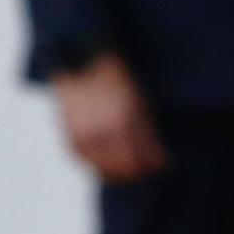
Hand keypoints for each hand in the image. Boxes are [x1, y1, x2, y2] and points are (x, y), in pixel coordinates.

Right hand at [53, 52, 167, 183]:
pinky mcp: (69, 133)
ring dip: (117, 173)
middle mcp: (105, 128)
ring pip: (102, 167)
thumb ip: (146, 128)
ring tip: (127, 173)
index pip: (144, 154)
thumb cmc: (117, 77)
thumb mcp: (138, 98)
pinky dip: (94, 164)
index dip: (154, 164)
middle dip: (138, 173)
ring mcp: (85, 132)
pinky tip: (104, 165)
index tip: (163, 166)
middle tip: (146, 172)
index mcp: (127, 118)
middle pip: (124, 166)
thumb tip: (157, 156)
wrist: (82, 60)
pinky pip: (82, 159)